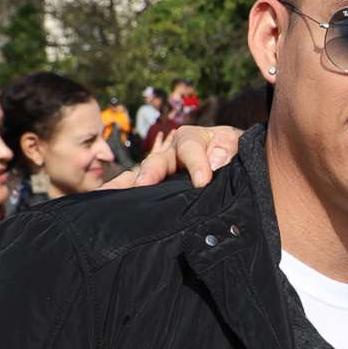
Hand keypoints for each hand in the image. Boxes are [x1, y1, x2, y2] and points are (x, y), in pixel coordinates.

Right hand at [103, 124, 241, 190]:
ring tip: (110, 198)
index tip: (203, 182)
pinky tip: (108, 209)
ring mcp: (161, 173)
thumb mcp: (238, 145)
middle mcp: (170, 154)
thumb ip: (229, 148)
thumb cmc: (235, 152)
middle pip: (156, 162)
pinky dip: (124, 199)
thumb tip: (214, 160)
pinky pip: (139, 194)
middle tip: (144, 185)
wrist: (235, 164)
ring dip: (127, 187)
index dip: (196, 164)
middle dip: (150, 173)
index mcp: (191, 139)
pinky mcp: (157, 190)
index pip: (189, 148)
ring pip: (141, 177)